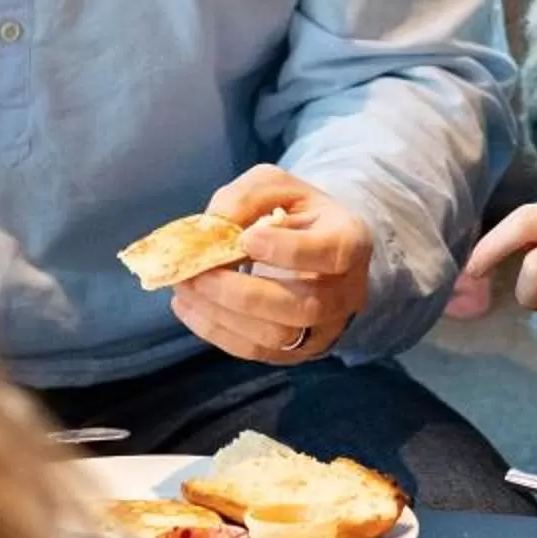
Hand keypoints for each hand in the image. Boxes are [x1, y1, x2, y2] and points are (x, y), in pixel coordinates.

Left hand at [170, 165, 373, 365]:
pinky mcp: (296, 351)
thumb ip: (246, 197)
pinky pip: (255, 351)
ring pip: (276, 336)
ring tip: (185, 287)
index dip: (288, 251)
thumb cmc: (294, 212)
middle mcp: (346, 293)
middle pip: (302, 308)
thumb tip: (212, 228)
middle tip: (197, 273)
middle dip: (242, 294)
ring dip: (221, 314)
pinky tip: (188, 305)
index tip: (246, 238)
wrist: (310, 247)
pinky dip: (215, 330)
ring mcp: (324, 328)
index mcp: (351, 242)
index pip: (332, 254)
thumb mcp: (275, 186)